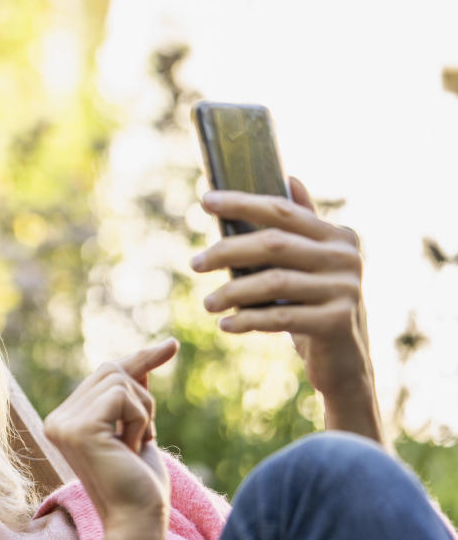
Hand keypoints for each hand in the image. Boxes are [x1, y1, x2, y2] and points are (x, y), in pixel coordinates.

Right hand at [43, 339, 178, 535]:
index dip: (139, 361)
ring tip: (135, 446)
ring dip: (143, 411)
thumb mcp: (138, 428)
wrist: (138, 520)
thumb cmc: (140, 482)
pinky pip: (123, 396)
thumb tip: (150, 353)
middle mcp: (56, 419)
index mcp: (64, 420)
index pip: (104, 374)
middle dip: (142, 398)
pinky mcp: (79, 429)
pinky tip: (132, 448)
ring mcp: (63, 424)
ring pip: (119, 380)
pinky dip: (141, 419)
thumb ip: (133, 395)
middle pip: (111, 370)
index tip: (172, 345)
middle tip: (144, 437)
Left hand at [192, 178, 374, 403]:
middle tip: (194, 263)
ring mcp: (344, 289)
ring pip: (273, 281)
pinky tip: (225, 325)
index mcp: (337, 236)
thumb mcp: (313, 264)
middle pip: (274, 244)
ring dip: (232, 292)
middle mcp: (346, 257)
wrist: (345, 361)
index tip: (205, 201)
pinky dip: (247, 320)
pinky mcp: (336, 322)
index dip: (243, 203)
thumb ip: (302, 226)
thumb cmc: (317, 305)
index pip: (282, 210)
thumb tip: (289, 177)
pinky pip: (280, 316)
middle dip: (228, 251)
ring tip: (207, 303)